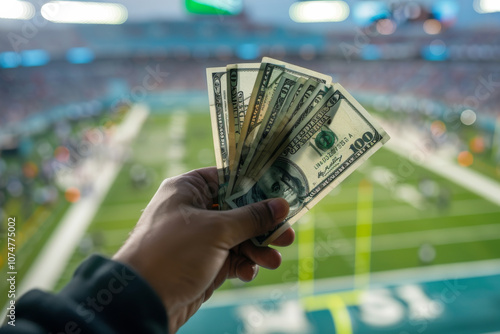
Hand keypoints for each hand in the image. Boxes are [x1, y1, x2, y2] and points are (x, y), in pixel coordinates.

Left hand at [112, 167, 293, 332]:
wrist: (144, 300)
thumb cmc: (174, 252)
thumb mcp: (217, 230)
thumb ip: (252, 217)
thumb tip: (282, 205)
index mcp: (188, 189)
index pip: (228, 178)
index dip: (255, 185)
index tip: (281, 191)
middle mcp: (194, 210)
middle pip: (238, 210)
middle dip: (263, 224)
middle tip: (287, 233)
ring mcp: (199, 238)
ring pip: (238, 237)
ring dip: (258, 248)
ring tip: (274, 260)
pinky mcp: (204, 263)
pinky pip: (231, 258)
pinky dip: (243, 264)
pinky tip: (249, 272)